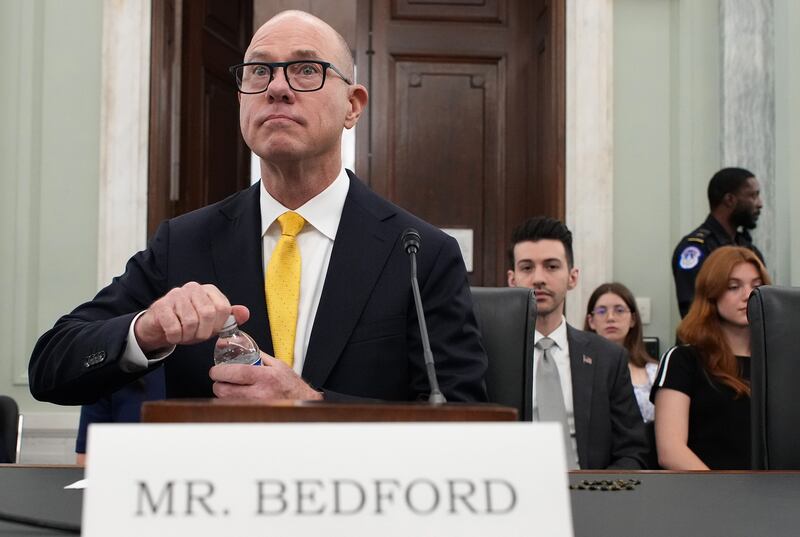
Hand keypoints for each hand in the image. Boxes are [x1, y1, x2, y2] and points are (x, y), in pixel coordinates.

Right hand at [134, 282, 249, 352]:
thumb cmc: (189, 323)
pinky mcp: (161, 306)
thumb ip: (230, 318)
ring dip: (188, 335)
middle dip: (203, 332)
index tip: (211, 330)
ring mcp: (176, 294)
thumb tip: (245, 312)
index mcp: (209, 290)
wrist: (161, 326)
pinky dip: (176, 337)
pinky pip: (174, 327)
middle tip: (197, 336)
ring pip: (191, 321)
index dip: (218, 325)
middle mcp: (193, 288)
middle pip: (208, 313)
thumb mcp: (213, 323)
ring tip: (185, 335)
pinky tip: (174, 335)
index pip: (223, 308)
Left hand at [209, 353, 322, 400]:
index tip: (216, 370)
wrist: (300, 401)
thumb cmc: (290, 384)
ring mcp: (255, 406)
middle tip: (220, 379)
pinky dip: (231, 402)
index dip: (221, 371)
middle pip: (225, 391)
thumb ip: (257, 355)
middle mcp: (259, 394)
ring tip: (230, 388)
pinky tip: (237, 397)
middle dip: (218, 384)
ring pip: (227, 401)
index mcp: (265, 377)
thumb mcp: (276, 364)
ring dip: (224, 394)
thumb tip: (239, 345)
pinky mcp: (253, 414)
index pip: (237, 373)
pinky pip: (234, 408)